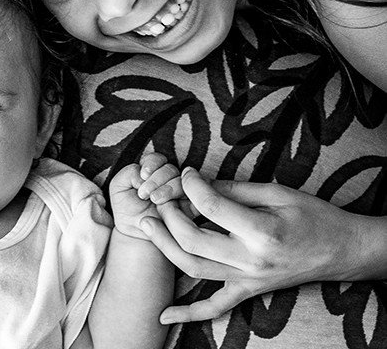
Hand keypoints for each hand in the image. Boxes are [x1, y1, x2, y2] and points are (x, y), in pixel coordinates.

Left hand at [108, 152, 182, 239]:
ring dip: (166, 188)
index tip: (143, 175)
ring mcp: (179, 192)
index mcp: (151, 172)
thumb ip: (128, 172)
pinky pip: (190, 194)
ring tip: (154, 200)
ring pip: (180, 180)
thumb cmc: (126, 209)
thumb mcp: (118, 187)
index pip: (157, 159)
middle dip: (156, 179)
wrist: (135, 233)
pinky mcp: (189, 204)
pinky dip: (178, 196)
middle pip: (169, 168)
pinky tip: (165, 204)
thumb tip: (145, 174)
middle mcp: (167, 179)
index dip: (151, 163)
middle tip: (143, 194)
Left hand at [140, 167, 373, 323]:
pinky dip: (188, 314)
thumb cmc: (313, 216)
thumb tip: (198, 183)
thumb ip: (234, 189)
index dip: (191, 185)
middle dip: (168, 214)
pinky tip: (163, 315)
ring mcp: (248, 280)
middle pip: (193, 240)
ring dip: (164, 247)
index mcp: (261, 231)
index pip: (210, 206)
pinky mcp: (249, 291)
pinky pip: (215, 307)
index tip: (186, 173)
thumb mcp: (277, 192)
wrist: (343, 250)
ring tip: (145, 225)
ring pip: (194, 269)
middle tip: (158, 196)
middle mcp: (251, 260)